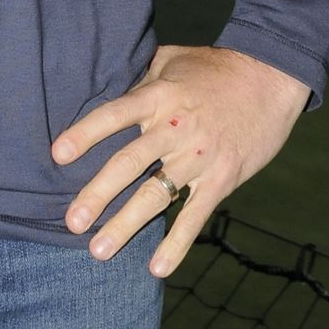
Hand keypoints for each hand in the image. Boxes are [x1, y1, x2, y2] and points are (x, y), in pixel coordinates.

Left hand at [50, 44, 310, 276]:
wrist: (270, 79)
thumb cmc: (215, 67)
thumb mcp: (172, 60)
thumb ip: (141, 78)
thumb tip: (108, 82)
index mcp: (157, 96)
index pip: (114, 115)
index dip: (85, 133)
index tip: (58, 155)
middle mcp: (174, 127)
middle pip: (129, 163)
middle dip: (98, 194)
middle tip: (72, 222)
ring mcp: (198, 156)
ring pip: (156, 195)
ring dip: (126, 225)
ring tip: (98, 250)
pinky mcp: (222, 178)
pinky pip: (195, 215)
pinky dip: (177, 243)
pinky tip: (157, 267)